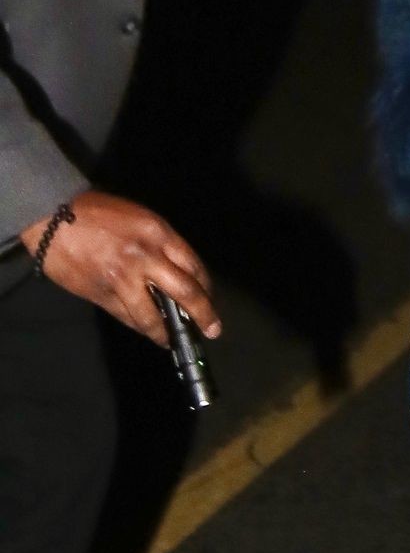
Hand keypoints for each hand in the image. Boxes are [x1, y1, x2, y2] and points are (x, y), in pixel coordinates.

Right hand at [20, 190, 221, 345]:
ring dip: (167, 332)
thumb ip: (160, 244)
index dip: (206, 287)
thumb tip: (176, 270)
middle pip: (185, 292)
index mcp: (159, 233)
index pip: (194, 265)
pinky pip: (127, 317)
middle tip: (212, 329)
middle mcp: (146, 257)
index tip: (210, 298)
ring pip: (154, 315)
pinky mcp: (103, 295)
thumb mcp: (140, 219)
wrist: (53, 218)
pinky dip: (140, 327)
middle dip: (203, 314)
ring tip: (173, 341)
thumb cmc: (98, 212)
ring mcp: (124, 279)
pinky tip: (147, 332)